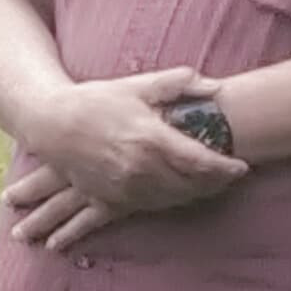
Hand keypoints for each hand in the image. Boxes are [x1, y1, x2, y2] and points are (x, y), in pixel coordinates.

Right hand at [13, 67, 243, 217]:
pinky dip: (169, 201)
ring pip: (172, 199)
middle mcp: (139, 168)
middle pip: (192, 185)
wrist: (48, 124)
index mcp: (149, 139)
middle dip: (216, 182)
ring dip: (195, 194)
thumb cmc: (94, 101)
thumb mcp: (135, 85)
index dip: (226, 167)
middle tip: (230, 176)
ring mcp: (123, 186)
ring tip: (209, 185)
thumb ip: (178, 84)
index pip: (201, 161)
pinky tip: (178, 192)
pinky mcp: (109, 197)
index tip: (242, 166)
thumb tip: (216, 87)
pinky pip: (148, 206)